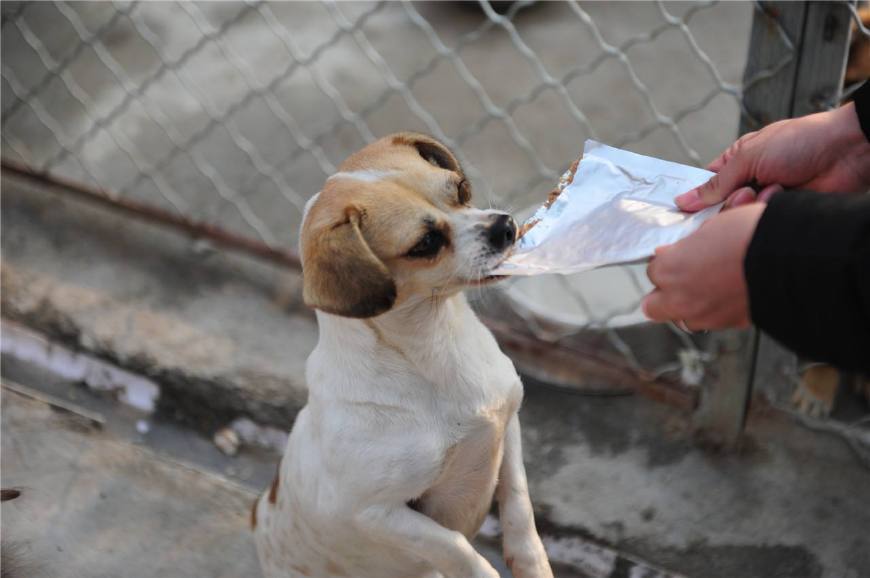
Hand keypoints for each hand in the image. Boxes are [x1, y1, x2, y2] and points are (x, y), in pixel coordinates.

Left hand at [642, 204, 765, 329]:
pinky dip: (716, 311)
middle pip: (654, 305)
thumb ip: (688, 244)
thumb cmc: (750, 235)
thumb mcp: (712, 227)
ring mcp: (703, 316)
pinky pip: (712, 321)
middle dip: (663, 294)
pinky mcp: (728, 325)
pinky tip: (730, 294)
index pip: (653, 269)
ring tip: (709, 287)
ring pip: (683, 317)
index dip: (668, 261)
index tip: (679, 255)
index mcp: (668, 269)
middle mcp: (679, 298)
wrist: (791, 259)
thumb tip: (679, 250)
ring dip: (690, 305)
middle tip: (681, 279)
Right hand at [676, 103, 869, 211]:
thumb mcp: (749, 156)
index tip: (684, 211)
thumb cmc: (800, 142)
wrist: (847, 152)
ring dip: (753, 204)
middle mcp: (749, 181)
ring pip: (740, 216)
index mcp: (737, 161)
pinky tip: (785, 196)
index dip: (695, 198)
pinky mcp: (780, 213)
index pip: (705, 185)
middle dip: (731, 201)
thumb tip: (683, 201)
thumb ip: (715, 183)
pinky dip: (770, 209)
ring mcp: (765, 198)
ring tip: (774, 189)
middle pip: (720, 206)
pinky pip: (760, 221)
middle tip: (747, 191)